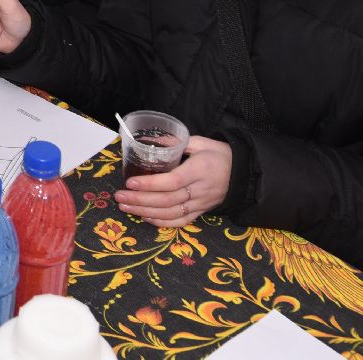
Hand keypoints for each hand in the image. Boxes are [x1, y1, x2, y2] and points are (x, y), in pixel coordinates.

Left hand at [115, 135, 231, 227]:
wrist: (244, 174)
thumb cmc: (219, 155)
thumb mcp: (201, 142)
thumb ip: (176, 142)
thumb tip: (150, 140)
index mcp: (200, 170)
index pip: (173, 181)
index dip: (151, 184)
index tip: (130, 182)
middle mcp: (200, 190)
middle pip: (168, 200)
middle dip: (140, 200)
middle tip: (119, 196)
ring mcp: (201, 204)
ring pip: (171, 214)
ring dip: (145, 212)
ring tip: (125, 206)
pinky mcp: (201, 213)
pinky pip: (180, 222)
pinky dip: (161, 222)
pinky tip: (144, 217)